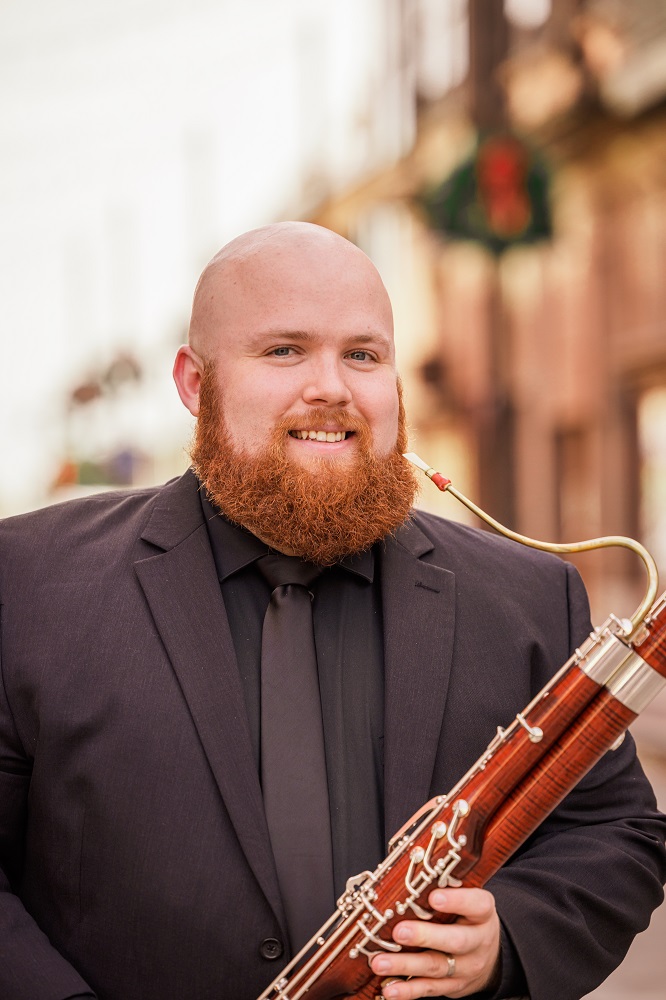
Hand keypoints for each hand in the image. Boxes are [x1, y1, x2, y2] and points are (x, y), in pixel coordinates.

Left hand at [369, 887, 500, 997]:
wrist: (488, 956)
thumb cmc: (467, 917)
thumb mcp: (467, 898)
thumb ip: (444, 885)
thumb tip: (407, 866)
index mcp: (482, 913)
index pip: (476, 904)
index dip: (456, 901)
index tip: (434, 896)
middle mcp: (478, 941)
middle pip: (455, 941)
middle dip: (425, 937)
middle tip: (399, 931)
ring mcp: (465, 967)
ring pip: (436, 967)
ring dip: (405, 965)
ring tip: (380, 962)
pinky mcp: (452, 986)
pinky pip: (429, 989)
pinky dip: (407, 990)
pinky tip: (389, 988)